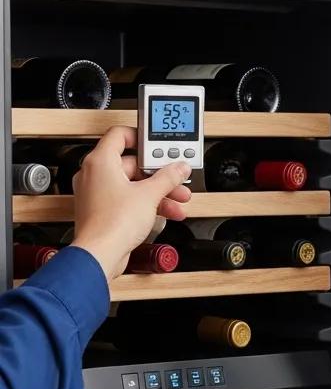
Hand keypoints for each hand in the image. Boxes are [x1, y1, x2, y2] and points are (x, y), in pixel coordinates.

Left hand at [69, 126, 191, 281]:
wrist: (101, 253)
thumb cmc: (113, 223)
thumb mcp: (150, 195)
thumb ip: (168, 178)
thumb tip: (179, 167)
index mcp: (100, 161)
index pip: (120, 135)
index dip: (142, 137)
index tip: (158, 145)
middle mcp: (94, 174)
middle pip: (131, 164)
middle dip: (159, 173)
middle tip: (176, 177)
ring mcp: (97, 193)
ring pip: (132, 184)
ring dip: (157, 191)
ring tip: (177, 199)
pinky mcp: (102, 210)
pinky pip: (127, 199)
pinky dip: (146, 203)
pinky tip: (165, 211)